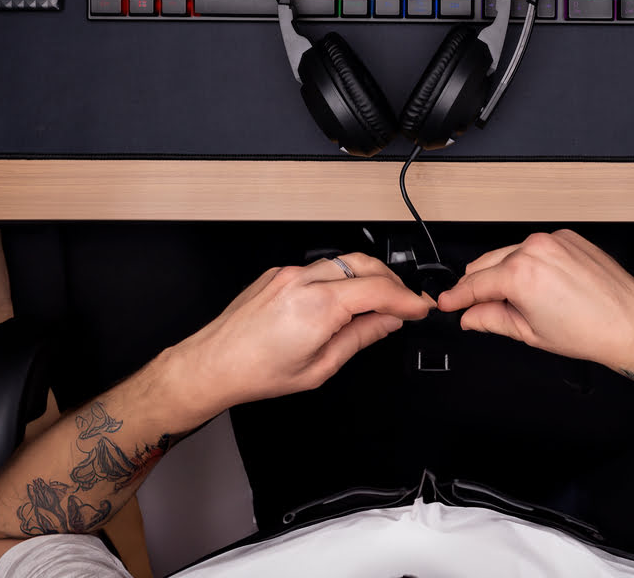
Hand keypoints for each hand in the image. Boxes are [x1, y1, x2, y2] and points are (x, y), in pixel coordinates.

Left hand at [164, 252, 431, 426]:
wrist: (213, 364)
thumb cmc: (258, 372)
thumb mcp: (320, 367)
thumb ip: (360, 337)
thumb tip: (388, 321)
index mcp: (319, 307)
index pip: (378, 290)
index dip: (406, 299)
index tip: (420, 308)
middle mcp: (304, 281)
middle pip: (364, 264)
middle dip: (391, 280)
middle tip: (404, 302)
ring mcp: (289, 273)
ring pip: (342, 262)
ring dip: (366, 276)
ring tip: (378, 301)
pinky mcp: (278, 273)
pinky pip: (319, 268)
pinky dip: (339, 278)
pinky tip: (342, 299)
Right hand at [437, 229, 633, 374]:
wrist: (633, 323)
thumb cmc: (589, 332)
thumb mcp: (530, 333)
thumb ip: (491, 319)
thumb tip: (470, 317)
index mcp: (520, 274)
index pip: (474, 283)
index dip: (456, 297)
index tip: (446, 304)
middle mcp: (534, 248)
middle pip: (487, 263)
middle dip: (479, 285)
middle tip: (477, 308)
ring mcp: (552, 239)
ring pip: (510, 253)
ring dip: (504, 273)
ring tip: (517, 301)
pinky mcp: (567, 237)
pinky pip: (535, 248)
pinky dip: (529, 263)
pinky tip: (541, 286)